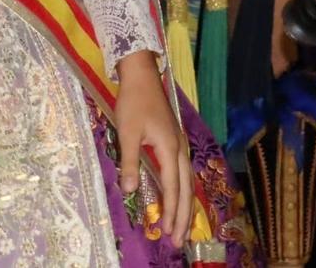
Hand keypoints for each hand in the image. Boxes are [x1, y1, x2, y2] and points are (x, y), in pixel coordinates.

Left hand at [114, 50, 187, 246]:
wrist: (142, 75)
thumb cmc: (133, 102)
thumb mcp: (127, 132)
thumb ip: (131, 162)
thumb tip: (132, 190)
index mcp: (170, 147)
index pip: (172, 187)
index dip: (170, 211)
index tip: (167, 232)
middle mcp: (180, 148)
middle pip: (186, 188)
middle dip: (183, 216)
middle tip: (179, 240)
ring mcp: (180, 144)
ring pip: (188, 181)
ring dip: (185, 205)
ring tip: (182, 227)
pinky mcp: (175, 140)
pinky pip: (184, 172)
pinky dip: (183, 191)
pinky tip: (179, 198)